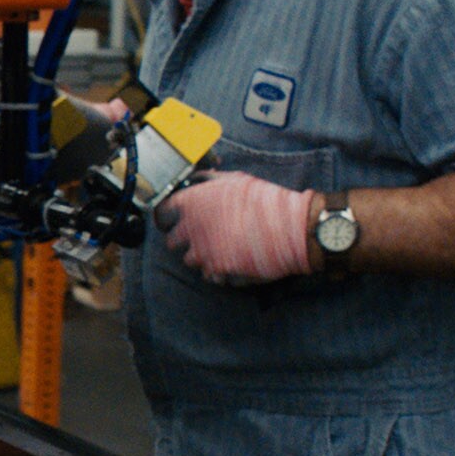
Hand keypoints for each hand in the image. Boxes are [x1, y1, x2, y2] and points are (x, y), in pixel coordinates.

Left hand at [152, 172, 314, 284]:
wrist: (293, 229)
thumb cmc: (266, 201)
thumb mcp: (234, 180)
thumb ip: (207, 181)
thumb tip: (195, 182)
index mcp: (192, 203)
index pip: (161, 214)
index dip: (168, 218)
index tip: (174, 221)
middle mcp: (191, 228)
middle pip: (172, 241)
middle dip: (185, 240)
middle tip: (203, 236)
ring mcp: (203, 252)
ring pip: (189, 260)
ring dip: (202, 256)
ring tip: (223, 248)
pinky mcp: (217, 271)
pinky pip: (208, 275)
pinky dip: (218, 271)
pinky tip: (234, 261)